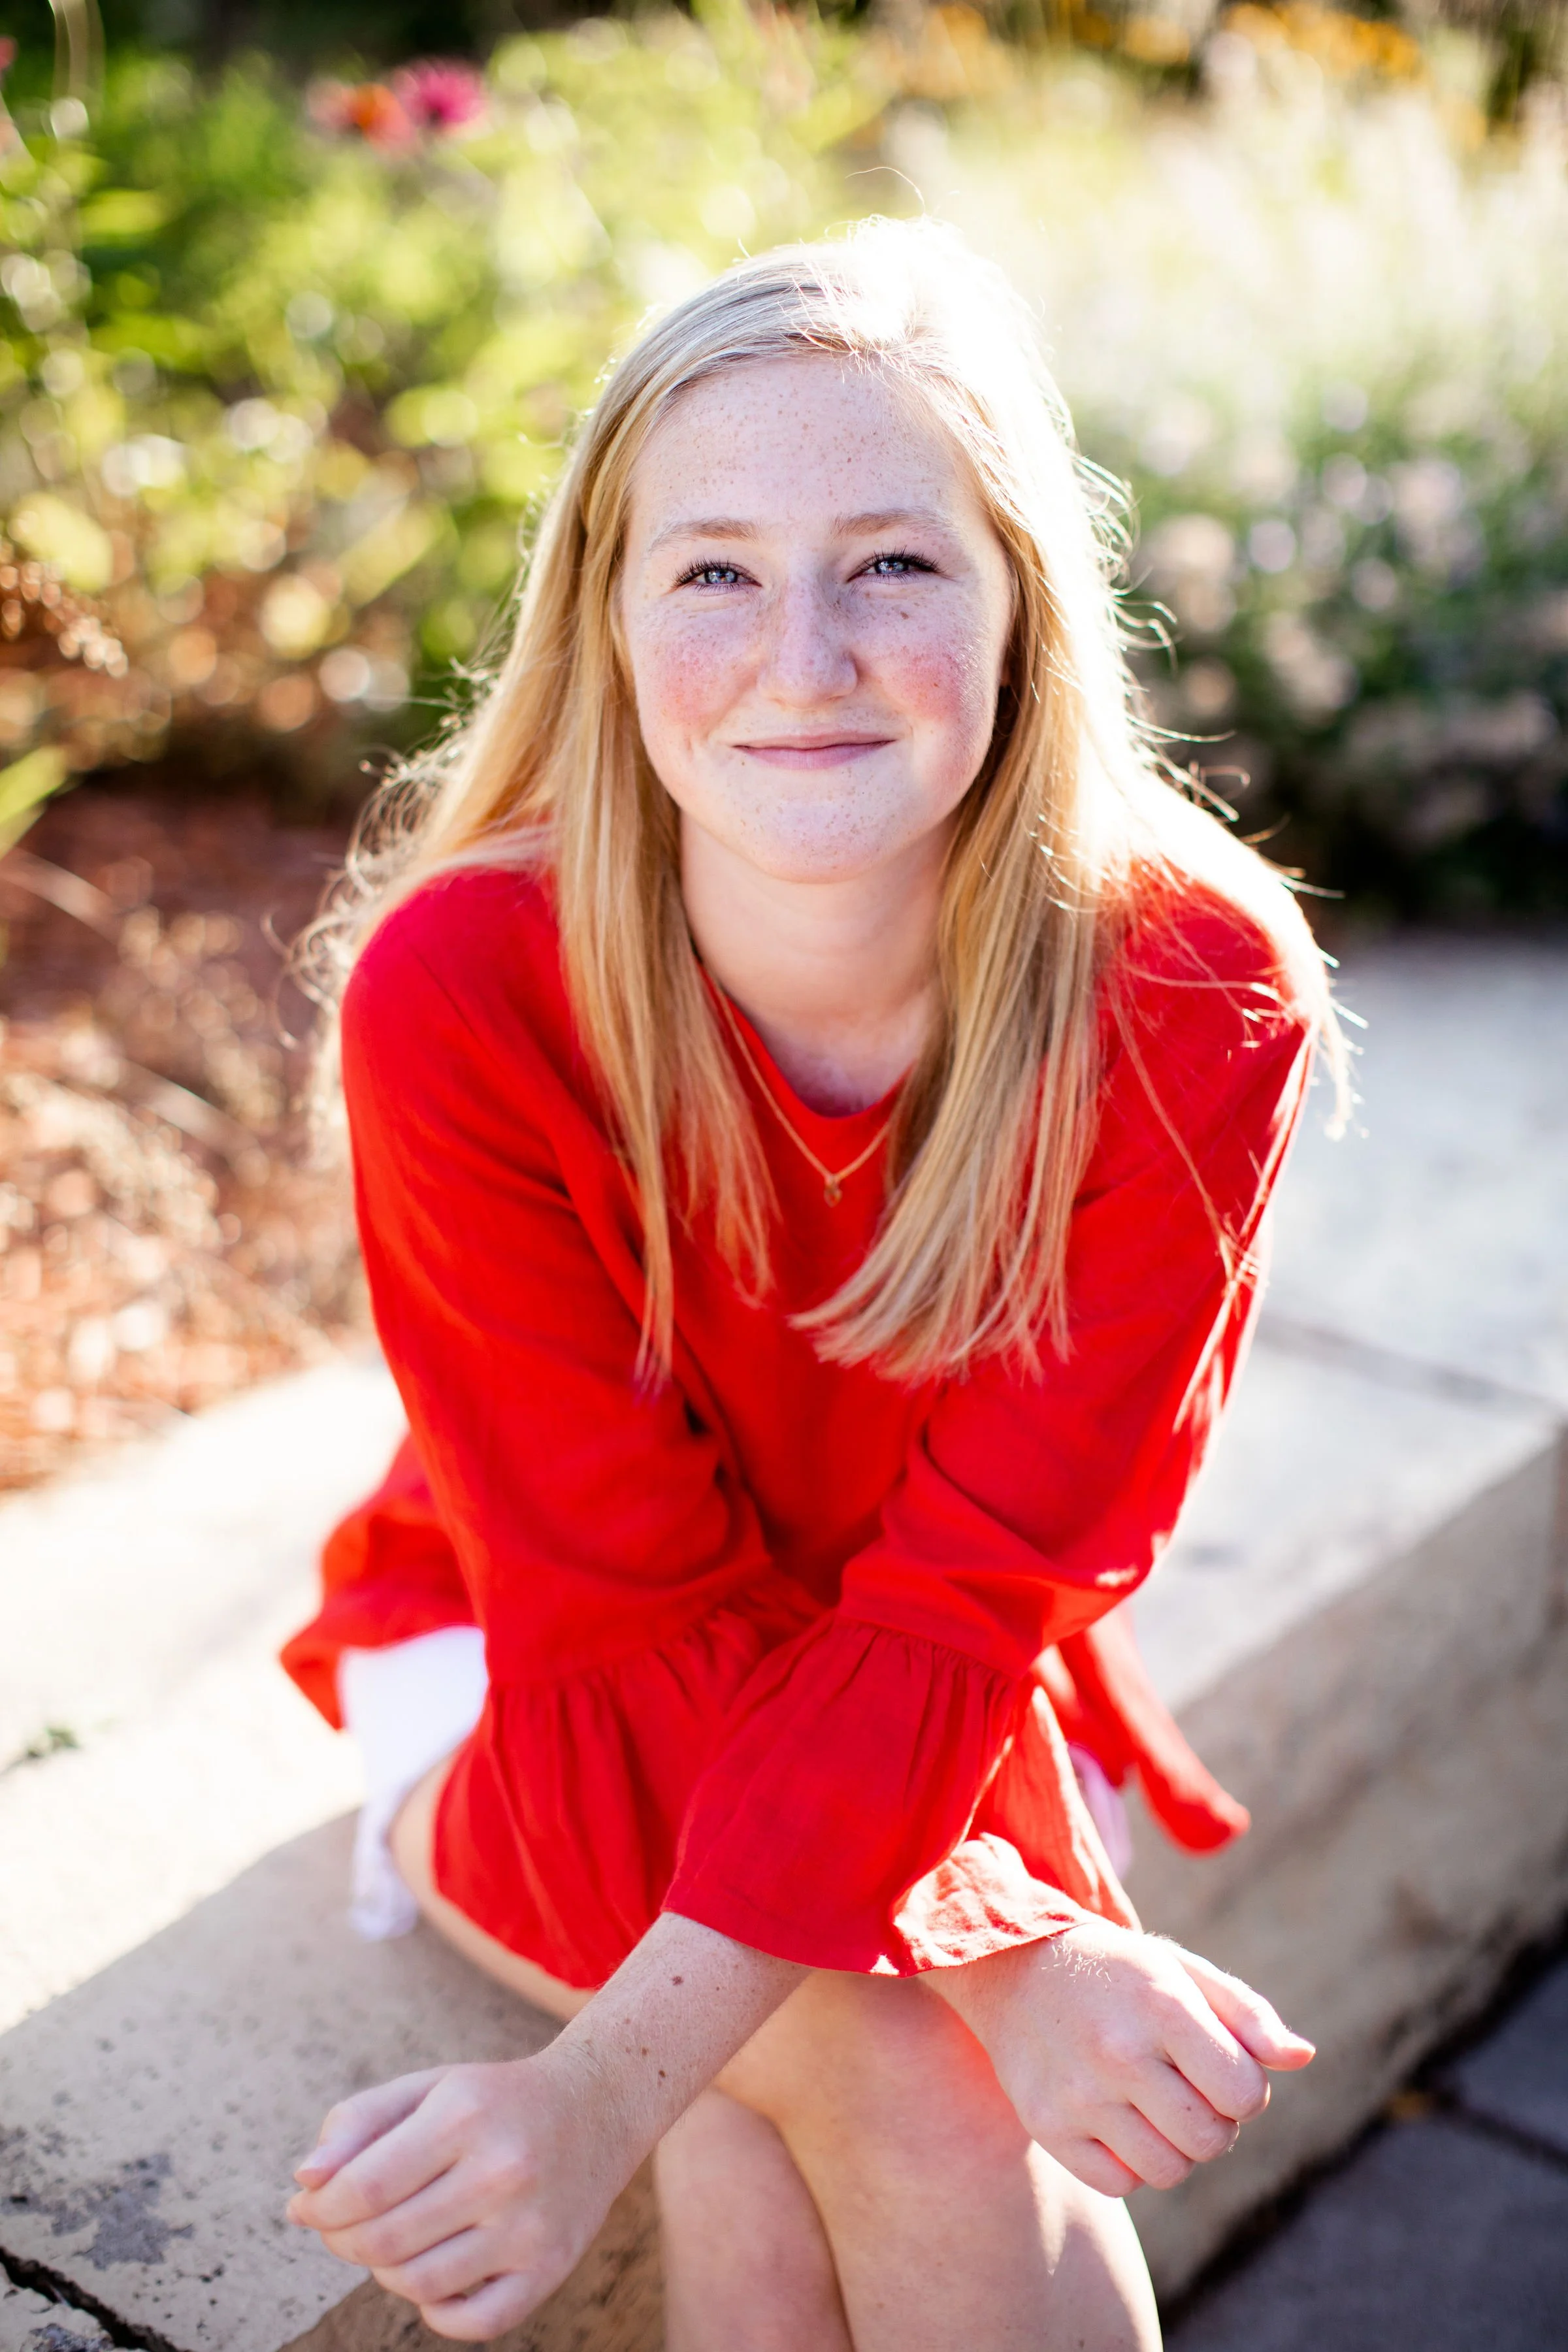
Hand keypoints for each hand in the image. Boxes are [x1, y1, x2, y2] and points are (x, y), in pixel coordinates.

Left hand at [285, 2044, 628, 2340]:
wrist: (597, 2106)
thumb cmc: (492, 2100)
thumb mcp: (427, 2087)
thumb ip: (357, 2122)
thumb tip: (304, 2185)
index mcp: (465, 2114)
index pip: (364, 2187)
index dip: (319, 2208)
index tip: (308, 2206)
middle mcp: (502, 2171)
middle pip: (384, 2241)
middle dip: (341, 2240)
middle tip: (341, 2225)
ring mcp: (531, 2226)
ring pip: (419, 2285)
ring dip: (383, 2272)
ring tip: (391, 2241)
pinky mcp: (551, 2268)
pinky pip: (474, 2323)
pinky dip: (436, 2311)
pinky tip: (433, 2275)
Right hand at [933, 1918, 1313, 2198]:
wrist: (1014, 1965)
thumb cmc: (1118, 1972)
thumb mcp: (1182, 1971)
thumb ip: (1248, 2015)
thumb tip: (1303, 2058)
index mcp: (1161, 2005)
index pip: (1244, 2094)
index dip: (1245, 2088)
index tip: (1221, 2067)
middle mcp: (1117, 2051)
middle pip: (1210, 2140)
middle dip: (1214, 2121)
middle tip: (1187, 2087)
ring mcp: (1078, 2093)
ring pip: (1169, 2170)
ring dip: (1174, 2145)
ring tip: (1153, 2103)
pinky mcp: (1046, 2125)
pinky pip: (1120, 2184)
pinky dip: (1129, 2162)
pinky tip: (1115, 2117)